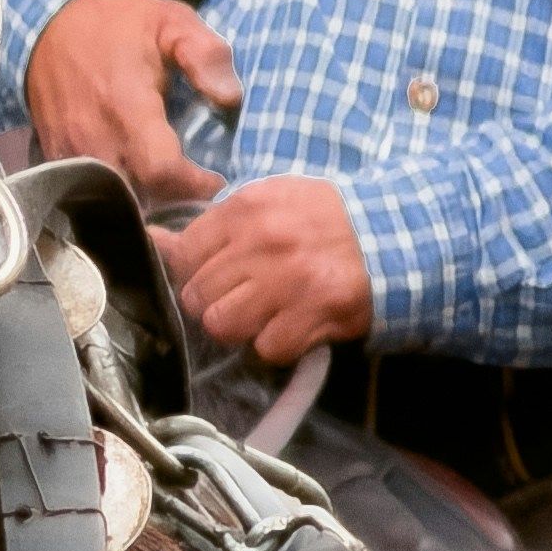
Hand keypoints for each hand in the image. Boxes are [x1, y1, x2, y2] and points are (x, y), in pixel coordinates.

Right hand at [21, 0, 242, 206]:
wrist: (50, 20)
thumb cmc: (119, 22)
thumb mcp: (172, 21)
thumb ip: (205, 54)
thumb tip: (230, 97)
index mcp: (127, 104)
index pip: (161, 170)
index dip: (194, 185)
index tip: (217, 180)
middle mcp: (94, 136)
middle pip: (139, 196)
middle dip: (173, 201)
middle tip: (199, 191)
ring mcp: (69, 150)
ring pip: (113, 200)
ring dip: (146, 202)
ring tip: (172, 191)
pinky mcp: (55, 155)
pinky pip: (88, 192)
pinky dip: (116, 195)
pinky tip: (138, 183)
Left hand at [166, 176, 372, 363]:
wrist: (397, 233)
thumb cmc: (324, 217)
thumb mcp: (268, 202)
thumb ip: (213, 225)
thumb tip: (154, 240)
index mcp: (245, 208)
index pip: (183, 254)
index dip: (196, 272)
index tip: (216, 276)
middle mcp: (261, 242)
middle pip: (198, 296)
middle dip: (215, 303)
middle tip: (243, 299)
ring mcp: (287, 280)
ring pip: (223, 325)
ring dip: (241, 327)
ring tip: (264, 315)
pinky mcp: (314, 313)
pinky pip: (268, 348)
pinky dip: (277, 345)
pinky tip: (293, 326)